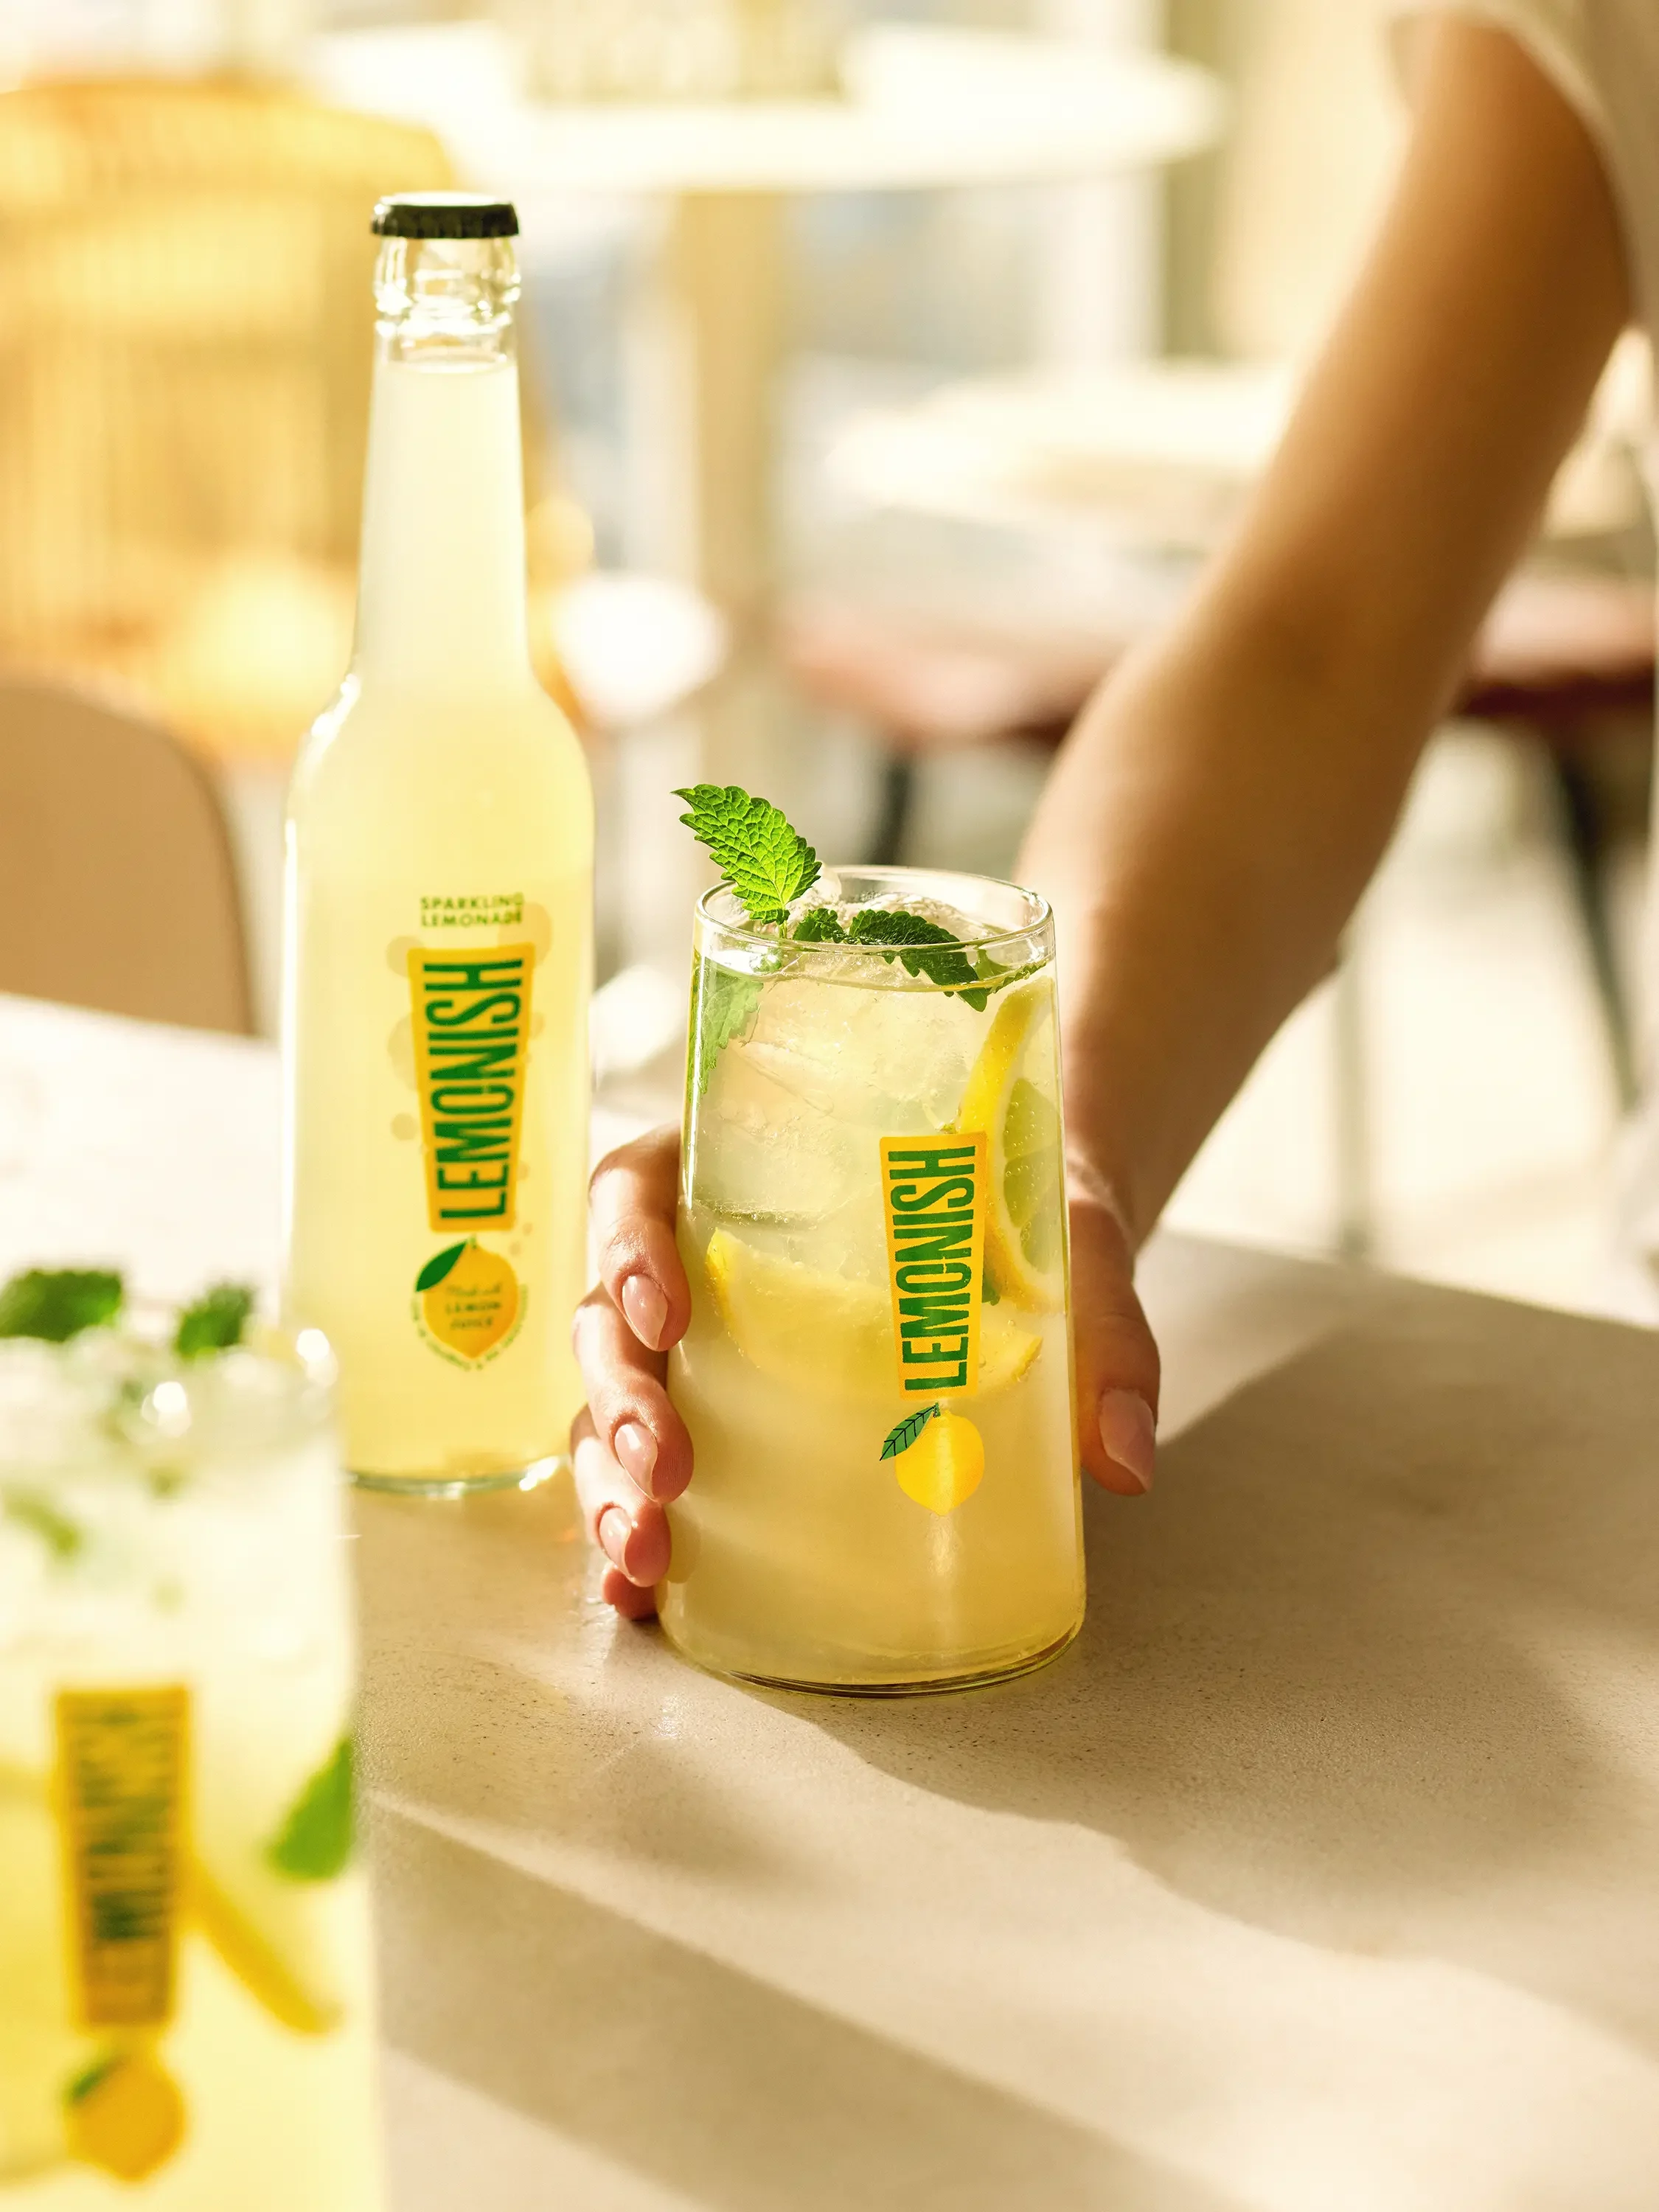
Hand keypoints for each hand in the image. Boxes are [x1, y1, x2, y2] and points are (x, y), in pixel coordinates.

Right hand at [572, 1129, 1160, 1619]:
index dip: (627, 1246)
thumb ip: (1105, 1336)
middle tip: (668, 1464)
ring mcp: (697, 1350)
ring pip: (605, 1404)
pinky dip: (628, 1528)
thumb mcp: (1071, 1249)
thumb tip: (1126, 1460)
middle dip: (617, 1397)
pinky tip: (642, 1595)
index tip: (665, 1307)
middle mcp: (694, 1260)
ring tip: (647, 1556)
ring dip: (609, 1479)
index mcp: (740, 1176)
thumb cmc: (1027, 1224)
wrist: (1040, 1250)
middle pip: (608, 1317)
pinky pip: (644, 1468)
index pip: (638, 1190)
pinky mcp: (719, 1422)